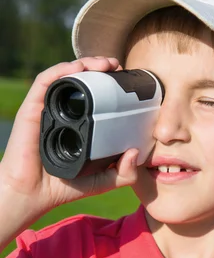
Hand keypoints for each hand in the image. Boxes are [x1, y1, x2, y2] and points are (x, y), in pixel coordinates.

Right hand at [0, 57, 139, 223]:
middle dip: (100, 68)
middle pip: (82, 81)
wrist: (33, 194)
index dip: (111, 85)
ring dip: (85, 63)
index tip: (128, 82)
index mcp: (79, 124)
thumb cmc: (64, 187)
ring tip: (105, 63)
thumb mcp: (103, 181)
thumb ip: (124, 173)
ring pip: (66, 76)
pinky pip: (46, 82)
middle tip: (118, 66)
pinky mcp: (34, 108)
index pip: (95, 96)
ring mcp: (48, 109)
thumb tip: (135, 152)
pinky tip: (78, 67)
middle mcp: (63, 113)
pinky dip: (62, 70)